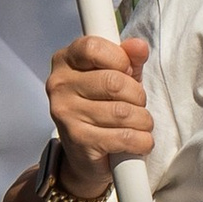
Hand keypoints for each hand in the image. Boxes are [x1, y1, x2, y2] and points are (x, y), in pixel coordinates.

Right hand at [43, 32, 153, 196]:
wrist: (85, 155)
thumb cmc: (101, 107)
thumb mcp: (116, 75)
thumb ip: (129, 58)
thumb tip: (139, 46)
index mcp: (65, 61)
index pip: (93, 48)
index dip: (120, 60)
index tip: (128, 72)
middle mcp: (59, 85)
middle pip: (114, 82)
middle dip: (137, 96)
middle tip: (137, 104)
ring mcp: (66, 114)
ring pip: (123, 112)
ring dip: (143, 120)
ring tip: (139, 124)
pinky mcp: (79, 140)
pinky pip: (125, 137)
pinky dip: (142, 141)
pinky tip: (139, 141)